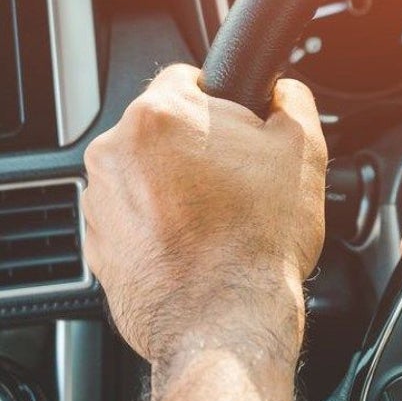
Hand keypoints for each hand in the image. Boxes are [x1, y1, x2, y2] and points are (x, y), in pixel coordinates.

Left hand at [82, 65, 326, 369]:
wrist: (226, 321)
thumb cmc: (260, 240)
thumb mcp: (304, 151)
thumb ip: (293, 101)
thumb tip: (283, 91)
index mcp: (161, 116)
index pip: (189, 78)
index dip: (226, 104)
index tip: (242, 132)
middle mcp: (115, 152)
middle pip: (165, 129)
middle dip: (200, 148)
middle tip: (240, 182)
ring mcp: (99, 201)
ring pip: (147, 174)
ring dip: (178, 187)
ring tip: (221, 220)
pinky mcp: (97, 245)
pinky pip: (133, 217)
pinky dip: (160, 225)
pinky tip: (197, 245)